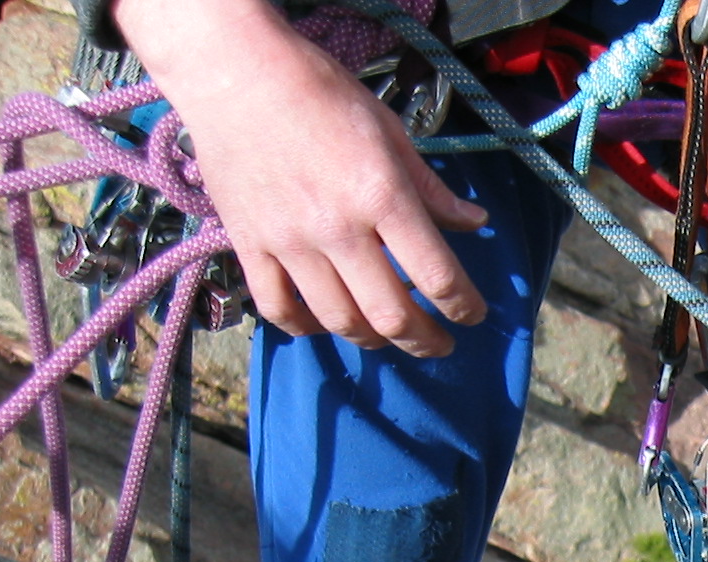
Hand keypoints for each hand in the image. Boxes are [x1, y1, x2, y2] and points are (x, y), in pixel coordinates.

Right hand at [114, 0, 488, 356]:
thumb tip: (475, 223)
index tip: (471, 315)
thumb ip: (431, 188)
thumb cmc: (319, 93)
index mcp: (381, 195)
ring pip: (339, 320)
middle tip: (439, 343)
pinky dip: (306, 328)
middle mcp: (337, 228)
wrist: (232, 71)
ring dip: (373, 340)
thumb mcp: (389, 132)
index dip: (463, 306)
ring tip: (389, 336)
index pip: (437, 276)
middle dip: (425, 340)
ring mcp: (289, 242)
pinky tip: (325, 323)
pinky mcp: (249, 246)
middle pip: (390, 315)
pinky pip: (279, 309)